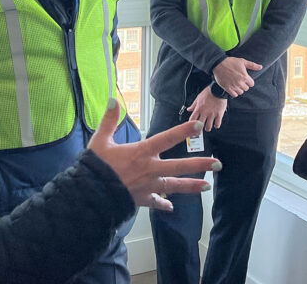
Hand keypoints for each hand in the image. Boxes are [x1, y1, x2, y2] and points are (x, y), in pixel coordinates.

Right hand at [89, 99, 221, 210]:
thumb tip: (114, 99)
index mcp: (141, 152)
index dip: (183, 131)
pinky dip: (164, 204)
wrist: (89, 195)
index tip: (199, 126)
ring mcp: (147, 186)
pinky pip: (156, 202)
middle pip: (178, 166)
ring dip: (190, 186)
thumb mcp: (100, 140)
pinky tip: (172, 207)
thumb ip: (110, 120)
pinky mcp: (141, 199)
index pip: (166, 139)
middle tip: (217, 164)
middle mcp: (149, 169)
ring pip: (173, 186)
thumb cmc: (95, 167)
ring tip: (206, 187)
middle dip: (198, 165)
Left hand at [188, 86, 226, 131]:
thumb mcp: (198, 97)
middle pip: (199, 126)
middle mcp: (205, 112)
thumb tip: (189, 109)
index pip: (192, 119)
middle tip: (199, 131)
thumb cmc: (208, 92)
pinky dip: (216, 125)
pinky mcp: (219, 114)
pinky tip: (215, 124)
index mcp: (198, 108)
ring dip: (208, 128)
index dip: (191, 125)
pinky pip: (217, 124)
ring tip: (208, 126)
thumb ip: (193, 105)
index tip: (191, 127)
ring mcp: (212, 114)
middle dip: (199, 130)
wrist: (218, 89)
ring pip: (208, 127)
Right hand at [212, 56, 261, 97]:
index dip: (249, 81)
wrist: (218, 64)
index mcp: (244, 77)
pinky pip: (234, 95)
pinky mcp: (227, 88)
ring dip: (239, 89)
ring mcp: (233, 86)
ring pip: (240, 92)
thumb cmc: (231, 62)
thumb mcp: (243, 61)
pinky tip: (233, 87)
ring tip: (236, 84)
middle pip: (246, 88)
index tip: (245, 78)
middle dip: (244, 85)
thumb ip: (252, 65)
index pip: (251, 84)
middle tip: (239, 80)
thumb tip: (261, 67)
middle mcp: (240, 83)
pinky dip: (234, 92)